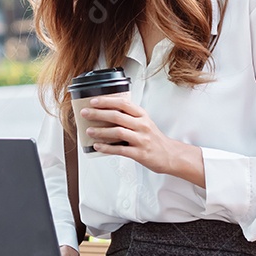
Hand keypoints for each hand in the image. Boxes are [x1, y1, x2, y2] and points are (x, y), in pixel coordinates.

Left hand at [81, 95, 205, 186]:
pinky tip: (97, 146)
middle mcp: (142, 125)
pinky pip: (120, 150)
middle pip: (117, 116)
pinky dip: (107, 148)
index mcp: (142, 115)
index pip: (123, 103)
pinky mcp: (139, 153)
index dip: (107, 101)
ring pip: (117, 132)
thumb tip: (105, 112)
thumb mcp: (144, 122)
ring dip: (101, 131)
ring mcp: (141, 139)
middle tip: (85, 113)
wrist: (170, 155)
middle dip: (98, 113)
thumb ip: (129, 116)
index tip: (93, 101)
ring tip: (89, 130)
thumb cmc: (153, 138)